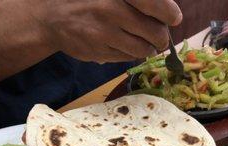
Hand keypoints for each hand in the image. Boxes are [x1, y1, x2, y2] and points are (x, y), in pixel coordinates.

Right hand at [35, 0, 181, 62]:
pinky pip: (128, 57)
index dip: (169, 13)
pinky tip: (128, 46)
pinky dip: (133, 54)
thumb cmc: (88, 0)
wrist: (53, 17)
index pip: (155, 3)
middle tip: (161, 37)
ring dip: (150, 49)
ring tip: (148, 44)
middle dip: (162, 37)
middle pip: (154, 31)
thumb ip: (138, 0)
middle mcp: (111, 10)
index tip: (174, 18)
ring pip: (143, 49)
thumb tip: (167, 11)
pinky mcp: (100, 52)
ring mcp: (105, 34)